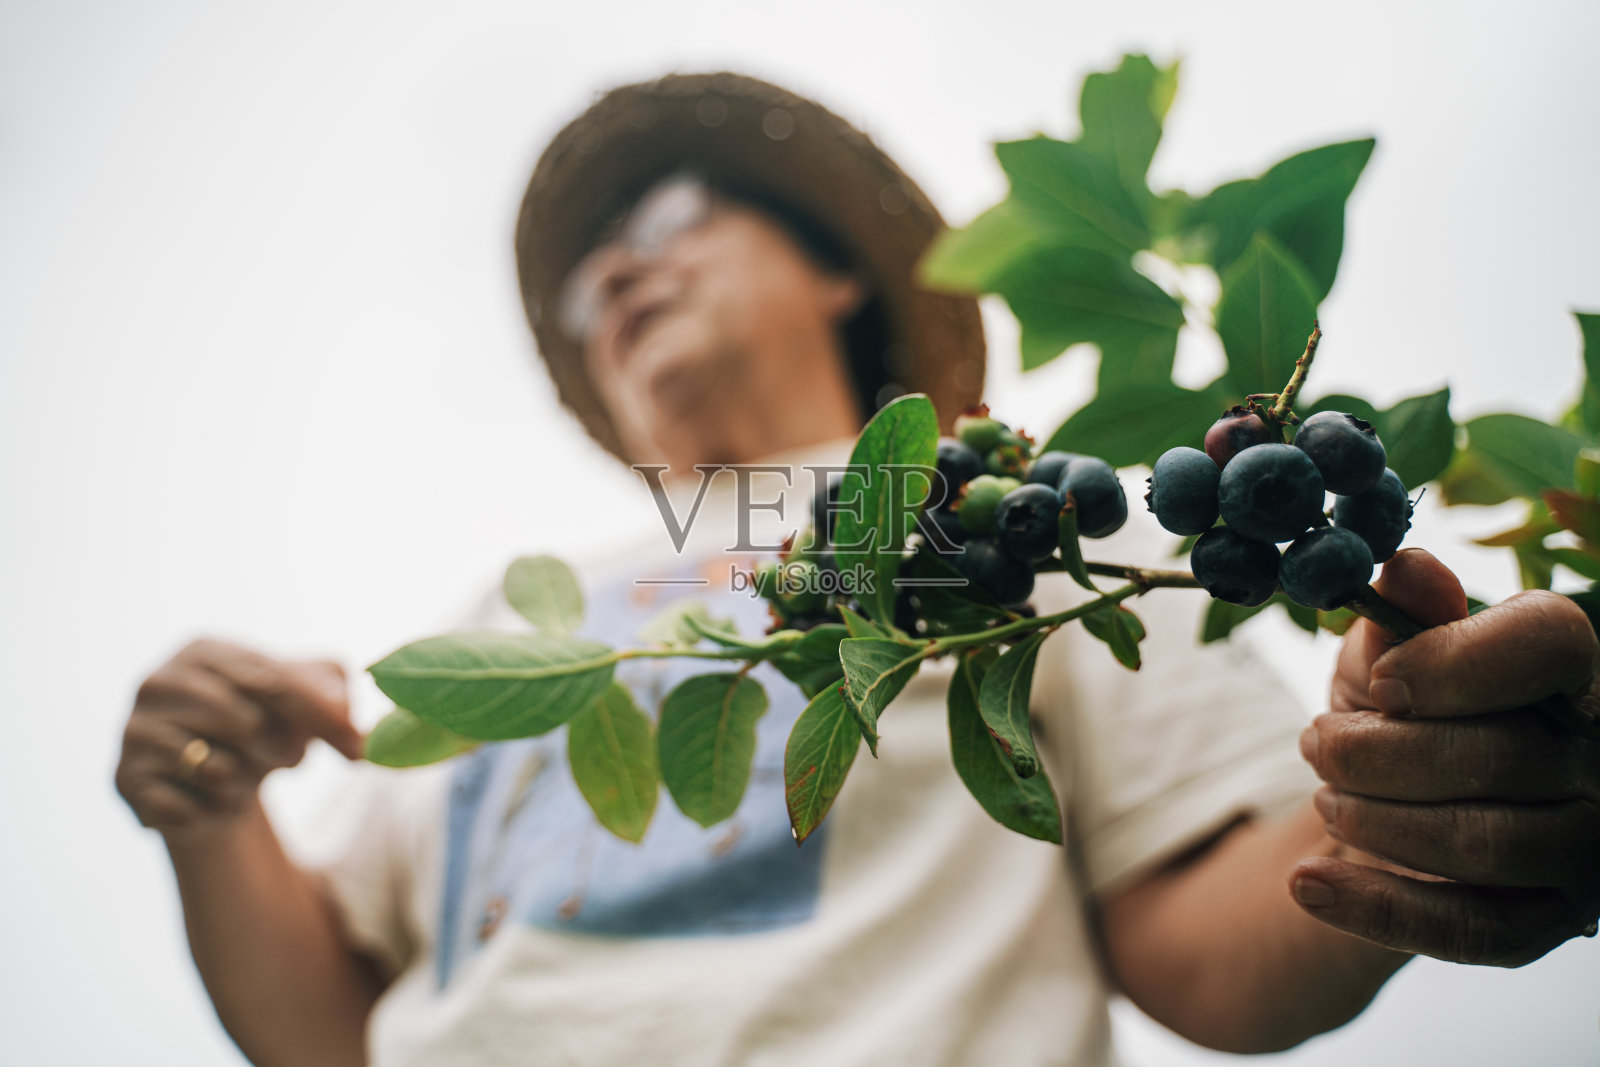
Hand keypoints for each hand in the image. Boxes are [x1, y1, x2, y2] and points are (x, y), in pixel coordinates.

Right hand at [116, 639, 364, 843]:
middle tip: (287, 757)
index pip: (272, 680)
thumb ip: (333, 693)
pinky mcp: (125, 779)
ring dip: (248, 783)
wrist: (210, 782)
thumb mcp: (306, 697)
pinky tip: (207, 798)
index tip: (356, 745)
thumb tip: (345, 717)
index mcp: (204, 651)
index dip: (319, 715)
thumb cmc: (265, 726)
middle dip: (283, 751)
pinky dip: (214, 810)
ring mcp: (135, 731)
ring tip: (241, 771)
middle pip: (247, 724)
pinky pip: (191, 808)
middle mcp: (159, 682)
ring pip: (220, 771)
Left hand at [1291, 548, 1599, 964]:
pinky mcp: (1553, 922)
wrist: (1398, 805)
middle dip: (1377, 753)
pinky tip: (1308, 882)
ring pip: (1484, 843)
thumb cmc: (1404, 713)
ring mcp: (1590, 848)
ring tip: (1326, 796)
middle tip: (1314, 743)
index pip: (1552, 643)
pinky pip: (1472, 928)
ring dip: (1375, 820)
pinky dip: (1377, 907)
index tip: (1380, 684)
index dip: (1455, 661)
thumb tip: (1406, 568)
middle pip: (1497, 755)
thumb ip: (1404, 614)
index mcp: (1574, 670)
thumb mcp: (1390, 654)